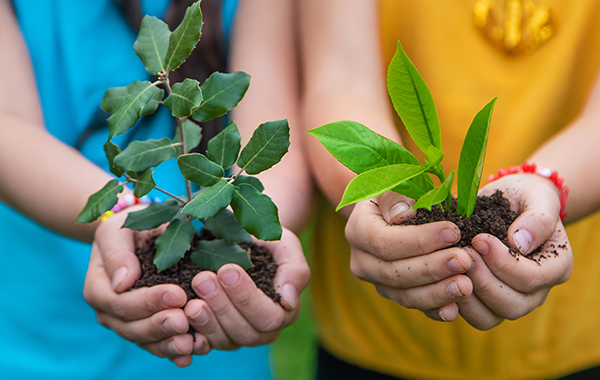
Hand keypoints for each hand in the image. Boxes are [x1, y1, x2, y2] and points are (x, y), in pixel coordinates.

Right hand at [84, 209, 200, 367]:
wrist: (141, 234)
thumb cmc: (129, 228)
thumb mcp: (118, 231)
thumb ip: (117, 254)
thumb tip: (123, 282)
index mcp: (99, 288)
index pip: (119, 302)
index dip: (147, 302)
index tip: (176, 293)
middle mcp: (111, 312)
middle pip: (131, 328)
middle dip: (159, 326)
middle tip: (184, 320)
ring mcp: (129, 324)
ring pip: (146, 341)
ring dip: (168, 345)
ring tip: (190, 342)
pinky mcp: (150, 329)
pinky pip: (160, 345)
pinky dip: (175, 352)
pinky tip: (193, 351)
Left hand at [184, 228, 310, 350]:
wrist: (247, 241)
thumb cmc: (271, 243)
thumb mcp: (288, 247)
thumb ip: (295, 271)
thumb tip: (288, 300)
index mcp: (284, 312)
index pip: (268, 317)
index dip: (247, 297)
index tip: (227, 269)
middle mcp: (263, 331)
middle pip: (244, 333)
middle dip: (222, 306)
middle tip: (202, 279)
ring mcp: (238, 336)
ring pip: (223, 340)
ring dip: (205, 319)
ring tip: (190, 295)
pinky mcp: (215, 335)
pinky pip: (204, 343)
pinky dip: (192, 330)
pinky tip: (181, 311)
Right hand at [346, 191, 473, 321]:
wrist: (391, 214)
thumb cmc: (398, 195)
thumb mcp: (394, 186)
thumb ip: (397, 198)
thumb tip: (403, 215)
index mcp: (357, 230)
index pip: (385, 241)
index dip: (419, 240)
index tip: (452, 231)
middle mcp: (361, 261)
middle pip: (395, 272)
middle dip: (432, 268)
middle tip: (465, 260)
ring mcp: (377, 283)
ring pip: (405, 295)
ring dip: (437, 293)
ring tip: (467, 285)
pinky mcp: (395, 296)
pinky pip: (415, 307)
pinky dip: (436, 310)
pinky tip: (456, 308)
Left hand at [457, 174, 572, 329]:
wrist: (508, 202)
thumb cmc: (524, 198)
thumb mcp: (536, 197)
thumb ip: (537, 219)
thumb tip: (519, 242)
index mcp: (555, 267)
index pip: (531, 278)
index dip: (502, 262)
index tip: (479, 239)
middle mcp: (536, 291)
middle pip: (512, 305)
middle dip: (483, 280)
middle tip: (462, 253)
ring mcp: (511, 300)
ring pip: (490, 317)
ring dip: (466, 294)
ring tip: (450, 267)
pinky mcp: (487, 303)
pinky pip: (473, 316)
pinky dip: (455, 304)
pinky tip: (441, 280)